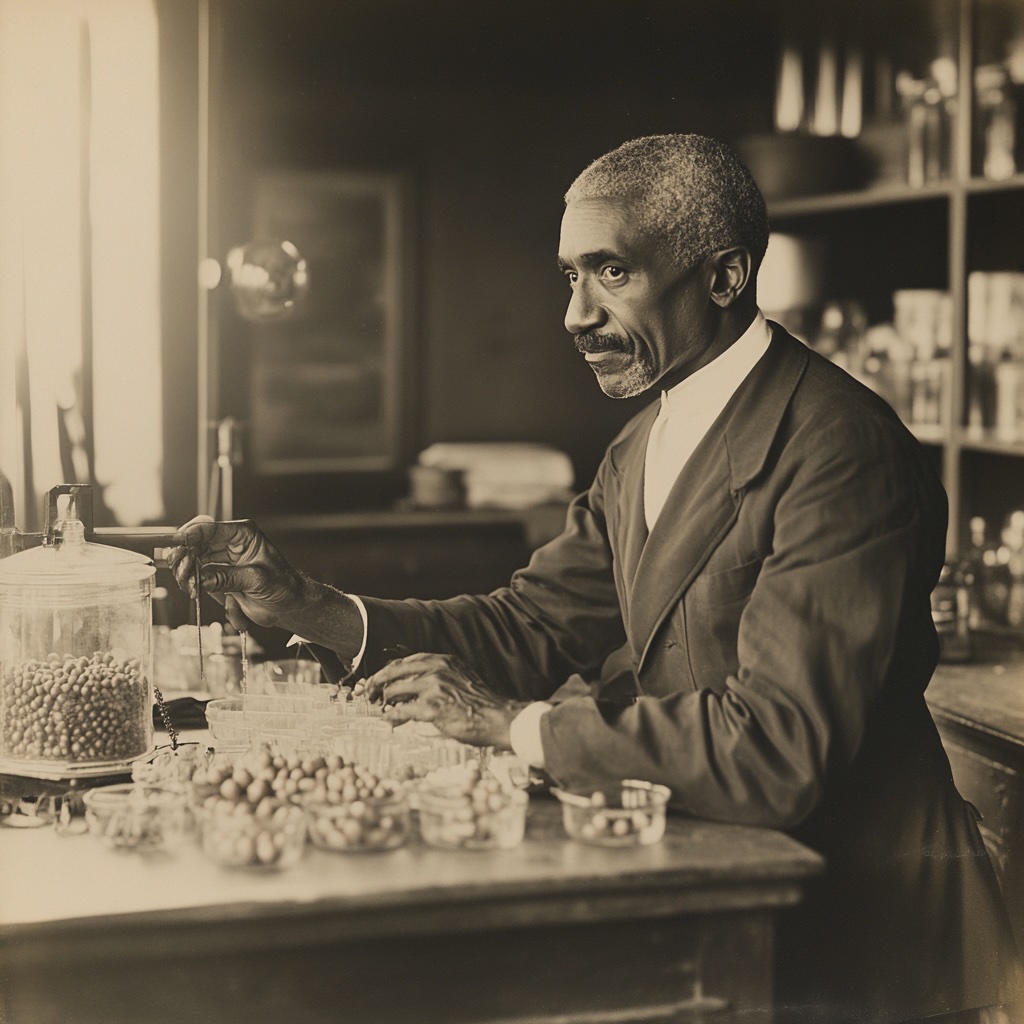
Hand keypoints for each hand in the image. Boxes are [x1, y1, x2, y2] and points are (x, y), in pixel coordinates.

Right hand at [167, 515, 305, 631]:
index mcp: (243, 534)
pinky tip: (197, 592)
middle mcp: (229, 543)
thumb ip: (228, 578)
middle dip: (184, 557)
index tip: (177, 545)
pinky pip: (196, 577)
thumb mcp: (257, 579)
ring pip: (191, 560)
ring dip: (186, 573)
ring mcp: (221, 559)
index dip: (190, 535)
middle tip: (182, 573)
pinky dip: (193, 585)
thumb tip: (203, 578)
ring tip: (190, 586)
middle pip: (195, 543)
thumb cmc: (282, 586)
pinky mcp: (216, 576)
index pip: (210, 528)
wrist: (288, 605)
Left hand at [365, 653, 528, 748]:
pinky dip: (392, 717)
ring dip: (385, 702)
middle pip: (394, 671)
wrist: (497, 717)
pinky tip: (390, 721)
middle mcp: (436, 669)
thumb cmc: (481, 702)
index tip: (378, 678)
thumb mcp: (460, 678)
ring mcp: (433, 688)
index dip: (388, 670)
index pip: (406, 661)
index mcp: (443, 660)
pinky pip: (402, 711)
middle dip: (377, 682)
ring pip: (395, 691)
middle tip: (369, 692)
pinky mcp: (432, 708)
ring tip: (382, 710)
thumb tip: (413, 686)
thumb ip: (437, 677)